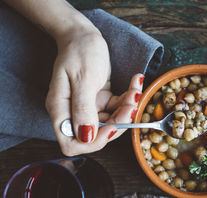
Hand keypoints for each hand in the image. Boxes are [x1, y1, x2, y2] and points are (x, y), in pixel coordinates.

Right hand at [46, 29, 143, 155]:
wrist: (84, 35)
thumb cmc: (79, 52)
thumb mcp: (83, 79)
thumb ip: (83, 108)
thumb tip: (86, 136)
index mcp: (61, 110)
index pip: (72, 143)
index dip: (93, 142)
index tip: (112, 127)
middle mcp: (73, 112)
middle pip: (97, 135)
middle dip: (119, 122)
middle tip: (132, 104)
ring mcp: (87, 108)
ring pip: (112, 122)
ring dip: (127, 109)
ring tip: (135, 91)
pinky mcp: (100, 101)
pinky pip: (117, 108)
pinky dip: (128, 99)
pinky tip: (135, 83)